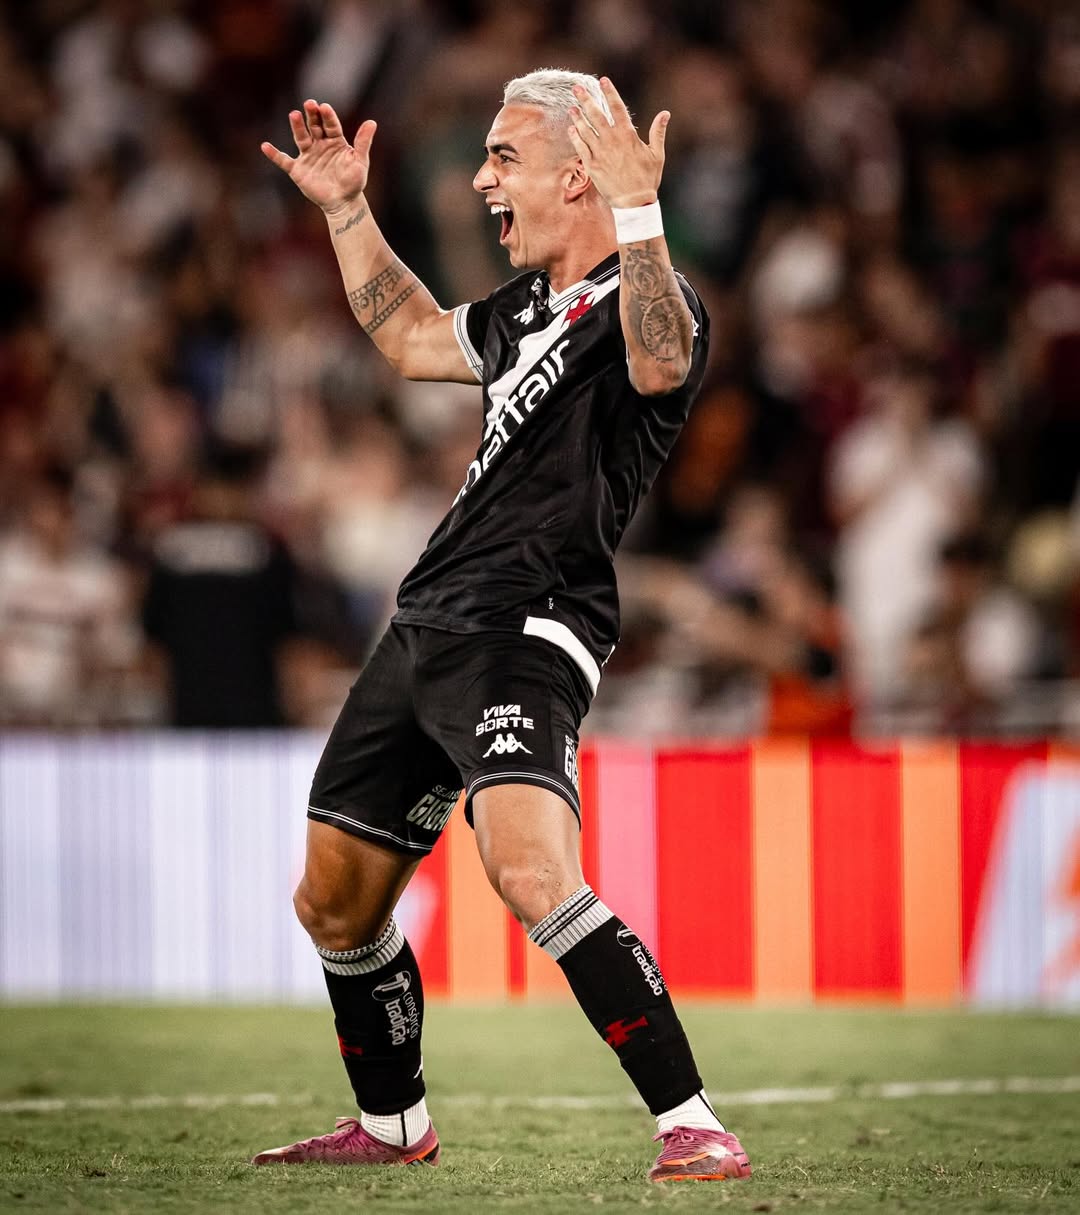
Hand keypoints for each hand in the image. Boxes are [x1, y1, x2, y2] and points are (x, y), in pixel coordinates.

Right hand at [261, 100, 374, 214]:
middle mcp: (320, 144)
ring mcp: (308, 156)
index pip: (330, 124)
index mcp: (335, 141)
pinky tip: (265, 146)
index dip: (327, 116)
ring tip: (294, 115)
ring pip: (301, 138)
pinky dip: (274, 155)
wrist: (343, 203)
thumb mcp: (360, 161)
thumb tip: (372, 122)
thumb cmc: (353, 182)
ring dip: (297, 126)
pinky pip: (284, 161)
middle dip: (311, 115)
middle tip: (309, 104)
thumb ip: (364, 142)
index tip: (325, 107)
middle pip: (314, 126)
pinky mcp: (298, 169)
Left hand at [567, 77, 668, 209]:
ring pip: (585, 130)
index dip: (609, 92)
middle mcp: (612, 141)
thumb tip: (665, 114)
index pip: (617, 108)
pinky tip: (571, 129)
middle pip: (596, 115)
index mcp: (628, 135)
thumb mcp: (657, 155)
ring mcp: (600, 153)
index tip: (603, 80)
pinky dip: (575, 137)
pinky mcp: (592, 166)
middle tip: (576, 87)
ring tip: (572, 106)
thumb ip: (658, 132)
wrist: (634, 203)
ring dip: (578, 117)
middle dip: (586, 99)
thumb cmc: (647, 179)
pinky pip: (581, 148)